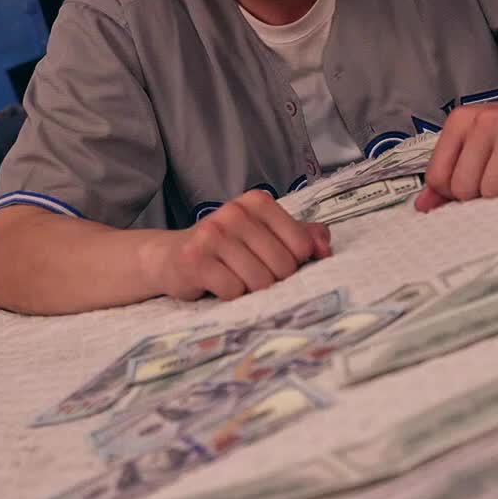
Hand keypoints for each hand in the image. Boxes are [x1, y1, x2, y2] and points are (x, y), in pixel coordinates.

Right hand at [158, 189, 331, 300]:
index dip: (293, 263)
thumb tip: (325, 250)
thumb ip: (302, 237)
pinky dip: (230, 296)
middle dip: (272, 280)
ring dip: (250, 290)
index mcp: (258, 202)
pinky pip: (234, 291)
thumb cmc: (227, 249)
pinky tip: (217, 284)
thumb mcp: (266, 235)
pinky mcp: (195, 259)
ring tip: (234, 278)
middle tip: (250, 274)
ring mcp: (213, 234)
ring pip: (260, 281)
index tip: (272, 262)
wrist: (171, 257)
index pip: (301, 245)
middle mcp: (235, 212)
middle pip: (282, 266)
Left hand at [416, 95, 497, 210]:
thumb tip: (421, 207)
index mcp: (460, 120)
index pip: (438, 177)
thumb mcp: (475, 144)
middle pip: (464, 187)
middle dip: (480, 195)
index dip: (454, 193)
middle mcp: (484, 119)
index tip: (473, 184)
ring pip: (493, 189)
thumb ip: (447, 175)